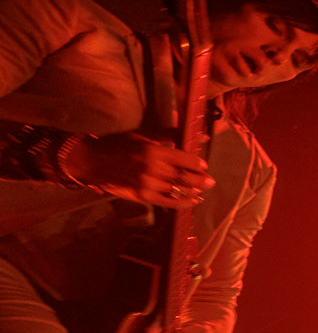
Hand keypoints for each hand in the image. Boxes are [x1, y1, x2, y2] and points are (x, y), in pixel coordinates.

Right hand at [63, 133, 214, 208]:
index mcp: (153, 151)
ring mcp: (147, 184)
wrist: (93, 161)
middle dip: (201, 180)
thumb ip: (168, 134)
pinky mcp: (142, 196)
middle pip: (185, 177)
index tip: (203, 165)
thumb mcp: (143, 135)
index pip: (185, 159)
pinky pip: (169, 203)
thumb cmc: (120, 145)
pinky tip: (193, 200)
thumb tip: (190, 130)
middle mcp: (152, 168)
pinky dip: (184, 203)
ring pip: (178, 190)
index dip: (197, 164)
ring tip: (201, 189)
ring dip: (194, 191)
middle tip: (210, 180)